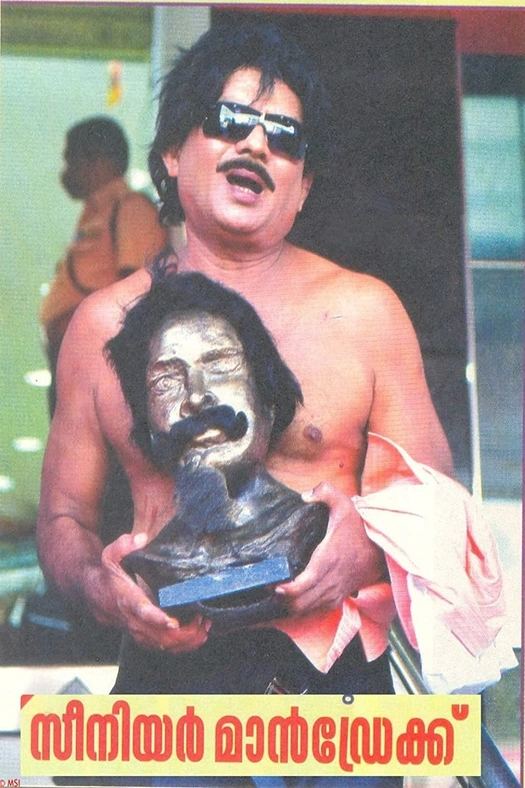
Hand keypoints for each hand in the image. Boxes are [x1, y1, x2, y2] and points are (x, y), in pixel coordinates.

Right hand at [95, 533, 210, 653]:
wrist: (96, 596)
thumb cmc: (108, 575)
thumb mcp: (110, 556)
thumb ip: (123, 545)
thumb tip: (140, 539)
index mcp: (126, 600)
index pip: (142, 612)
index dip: (157, 619)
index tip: (173, 623)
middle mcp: (133, 621)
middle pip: (158, 635)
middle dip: (182, 633)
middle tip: (201, 621)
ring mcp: (139, 632)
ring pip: (163, 645)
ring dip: (186, 641)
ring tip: (204, 629)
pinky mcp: (145, 638)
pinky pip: (164, 648)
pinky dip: (183, 645)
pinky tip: (198, 636)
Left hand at [273, 482, 384, 615]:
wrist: (384, 547)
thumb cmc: (360, 527)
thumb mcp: (344, 503)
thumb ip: (325, 492)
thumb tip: (305, 495)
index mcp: (328, 559)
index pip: (304, 585)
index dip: (286, 590)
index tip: (273, 583)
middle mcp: (331, 580)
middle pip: (301, 603)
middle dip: (283, 599)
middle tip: (270, 586)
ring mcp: (337, 591)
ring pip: (309, 609)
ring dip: (292, 605)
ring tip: (279, 592)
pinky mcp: (341, 595)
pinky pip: (319, 609)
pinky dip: (305, 607)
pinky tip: (296, 597)